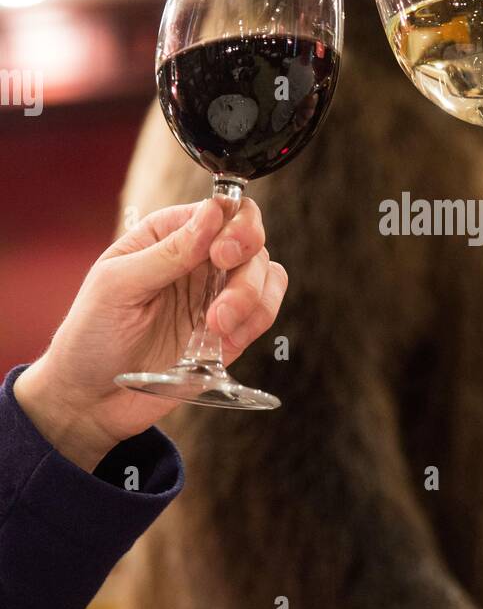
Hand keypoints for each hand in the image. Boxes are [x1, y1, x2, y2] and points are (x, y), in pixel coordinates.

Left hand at [14, 199, 287, 470]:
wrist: (90, 398)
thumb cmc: (92, 334)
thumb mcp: (119, 285)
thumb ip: (169, 251)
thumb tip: (212, 212)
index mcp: (168, 236)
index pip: (221, 211)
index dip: (235, 226)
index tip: (221, 253)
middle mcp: (198, 261)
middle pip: (252, 243)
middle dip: (247, 268)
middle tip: (222, 299)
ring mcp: (216, 296)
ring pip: (266, 276)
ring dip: (252, 299)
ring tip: (217, 327)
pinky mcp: (229, 332)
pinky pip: (263, 314)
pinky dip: (256, 322)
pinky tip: (225, 339)